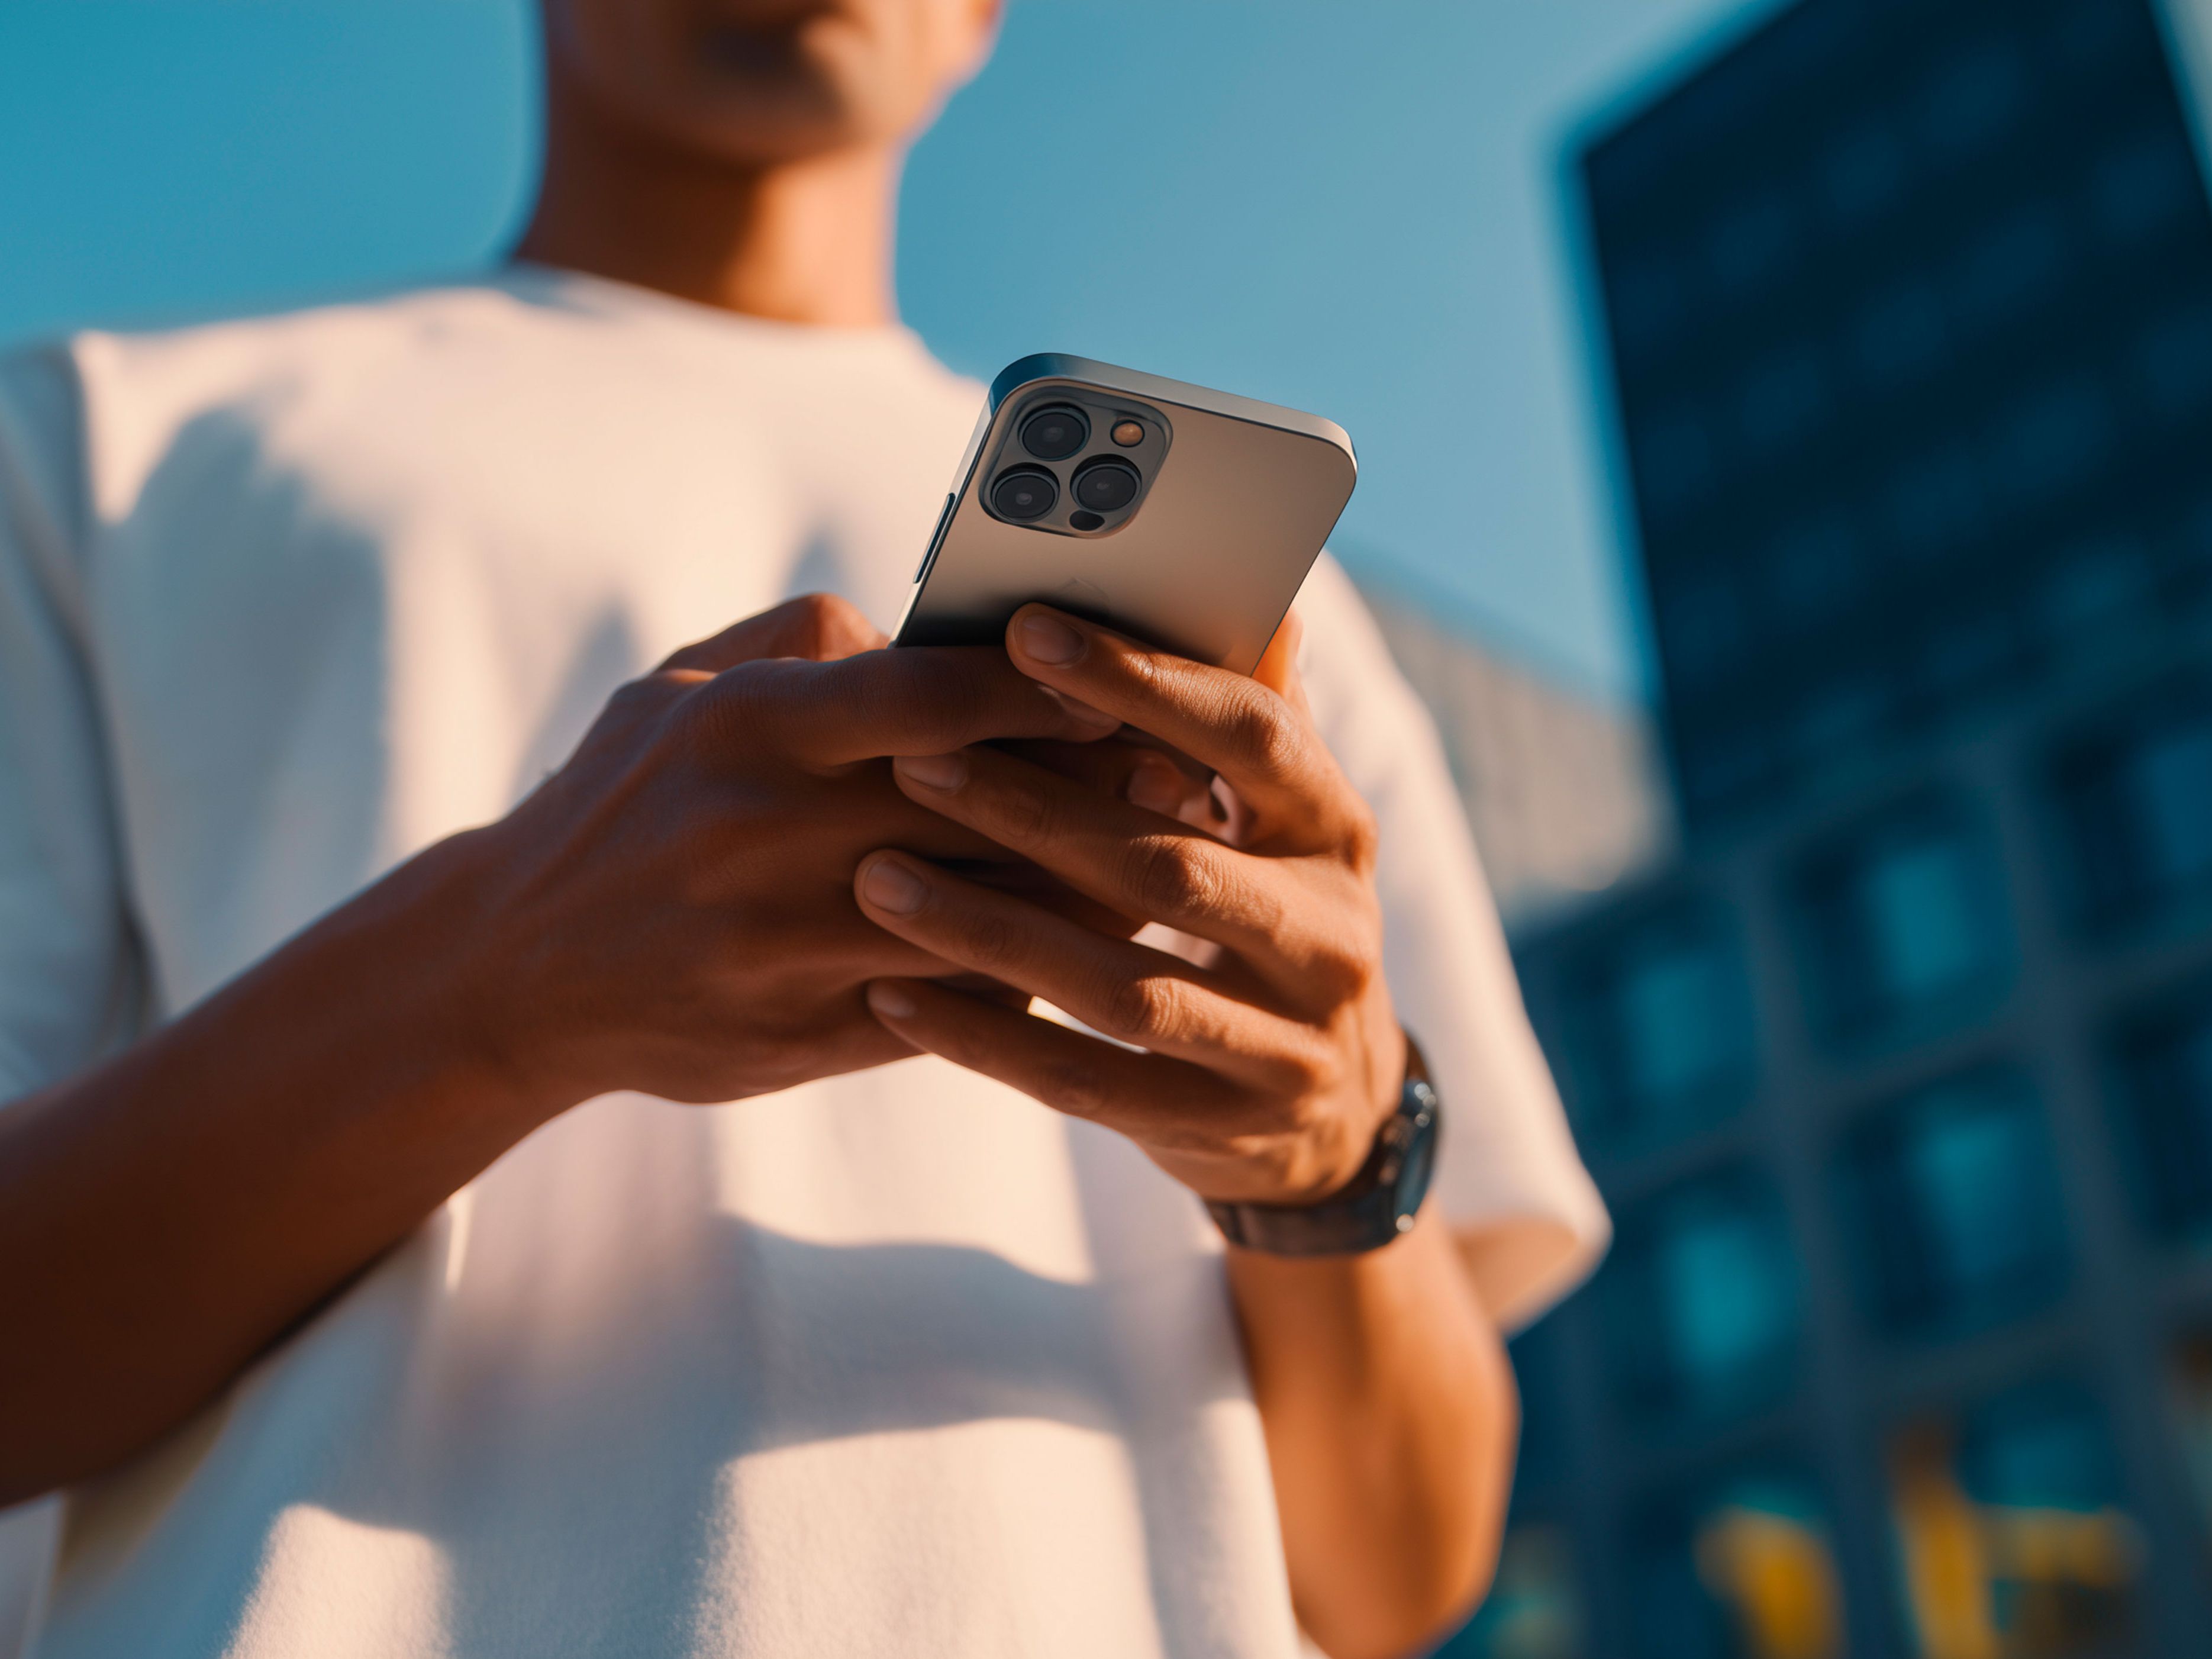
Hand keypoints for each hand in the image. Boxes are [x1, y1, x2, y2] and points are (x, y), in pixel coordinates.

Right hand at [450, 594, 1129, 1109]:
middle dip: (1094, 793)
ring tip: (1168, 864)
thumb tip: (941, 627)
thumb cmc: (628, 800)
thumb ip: (810, 638)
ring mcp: (780, 946)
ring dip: (1083, 894)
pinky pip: (946, 1005)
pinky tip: (1086, 952)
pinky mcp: (795, 1035)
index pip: (928, 696)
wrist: (517, 970)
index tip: (1124, 681)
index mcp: (746, 726)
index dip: (1041, 689)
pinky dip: (1023, 976)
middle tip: (1190, 776)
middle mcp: (764, 834)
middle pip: (978, 810)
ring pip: (981, 917)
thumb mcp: (684, 687)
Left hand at [852, 605, 1406, 1205]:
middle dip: (1034, 812)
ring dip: (990, 933)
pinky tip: (893, 995)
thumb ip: (1254, 716)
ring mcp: (1282, 1046)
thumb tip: (1258, 589)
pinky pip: (1087, 1085)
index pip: (1250, 737)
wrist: (1334, 1113)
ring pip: (1121, 988)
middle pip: (1169, 867)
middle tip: (910, 761)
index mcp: (1338, 831)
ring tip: (876, 880)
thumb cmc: (1273, 916)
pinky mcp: (1221, 1128)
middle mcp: (1329, 938)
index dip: (1141, 682)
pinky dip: (987, 1039)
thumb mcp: (1283, 819)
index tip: (1025, 634)